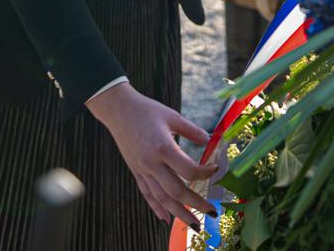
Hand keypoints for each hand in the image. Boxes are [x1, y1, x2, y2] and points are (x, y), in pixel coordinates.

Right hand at [86, 82, 217, 226]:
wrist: (118, 110)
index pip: (188, 170)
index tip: (215, 169)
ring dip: (179, 213)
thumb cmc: (147, 110)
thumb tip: (210, 140)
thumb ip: (192, 130)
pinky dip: (156, 208)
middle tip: (212, 211)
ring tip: (193, 223)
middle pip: (176, 191)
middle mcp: (151, 163)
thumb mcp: (172, 116)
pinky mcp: (136, 171)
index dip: (205, 173)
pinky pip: (146, 194)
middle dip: (196, 203)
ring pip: (161, 198)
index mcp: (163, 147)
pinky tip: (166, 219)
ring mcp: (142, 169)